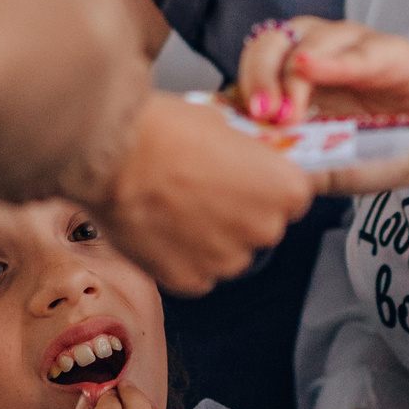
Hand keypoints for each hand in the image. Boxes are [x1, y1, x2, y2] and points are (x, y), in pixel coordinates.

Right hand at [83, 94, 312, 294]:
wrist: (114, 156)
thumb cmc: (165, 132)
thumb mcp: (223, 126)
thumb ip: (245, 155)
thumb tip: (241, 161)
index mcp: (284, 188)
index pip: (294, 199)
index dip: (267, 189)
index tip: (249, 182)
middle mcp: (264, 229)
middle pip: (263, 228)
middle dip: (240, 214)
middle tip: (204, 192)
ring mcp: (228, 260)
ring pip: (229, 253)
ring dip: (211, 238)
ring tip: (176, 209)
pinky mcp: (191, 281)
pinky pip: (197, 273)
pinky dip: (183, 258)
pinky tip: (162, 229)